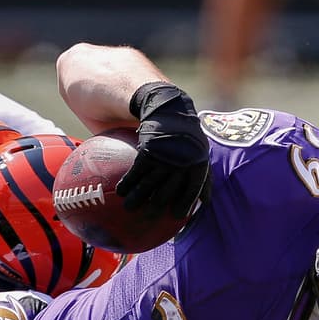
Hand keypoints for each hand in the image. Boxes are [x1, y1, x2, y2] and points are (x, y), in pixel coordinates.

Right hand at [118, 82, 209, 218]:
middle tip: (150, 219)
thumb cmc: (172, 122)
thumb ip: (184, 158)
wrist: (161, 100)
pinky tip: (120, 191)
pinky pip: (137, 173)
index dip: (190, 204)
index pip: (197, 188)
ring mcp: (167, 158)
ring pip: (152, 186)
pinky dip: (129, 183)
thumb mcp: (187, 139)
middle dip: (159, 209)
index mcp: (198, 161)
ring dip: (140, 200)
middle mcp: (185, 163)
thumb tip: (180, 175)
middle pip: (171, 193)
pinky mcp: (150, 152)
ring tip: (130, 209)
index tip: (180, 217)